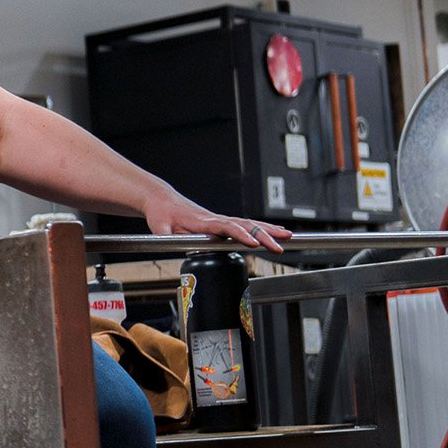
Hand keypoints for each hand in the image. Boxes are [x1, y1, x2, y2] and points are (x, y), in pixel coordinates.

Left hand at [143, 187, 289, 252]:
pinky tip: (276, 231)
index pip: (226, 227)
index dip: (241, 234)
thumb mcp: (159, 227)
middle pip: (245, 225)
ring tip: (288, 236)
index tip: (254, 243)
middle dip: (264, 235)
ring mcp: (221, 219)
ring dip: (269, 230)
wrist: (163, 202)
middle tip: (280, 245)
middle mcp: (215, 218)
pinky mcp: (223, 222)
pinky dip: (263, 227)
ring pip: (250, 223)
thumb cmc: (162, 215)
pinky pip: (247, 224)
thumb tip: (167, 241)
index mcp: (202, 221)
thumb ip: (164, 235)